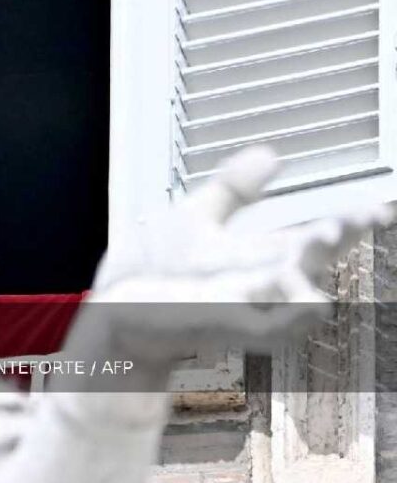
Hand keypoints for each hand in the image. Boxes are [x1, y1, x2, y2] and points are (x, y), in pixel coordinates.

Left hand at [65, 146, 393, 389]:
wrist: (112, 314)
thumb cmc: (152, 275)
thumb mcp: (196, 219)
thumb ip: (234, 190)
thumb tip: (271, 154)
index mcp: (256, 258)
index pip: (312, 238)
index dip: (350, 224)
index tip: (379, 207)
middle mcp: (258, 284)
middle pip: (312, 261)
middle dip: (341, 237)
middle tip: (362, 214)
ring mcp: (243, 308)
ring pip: (295, 291)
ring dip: (313, 265)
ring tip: (329, 232)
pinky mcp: (222, 328)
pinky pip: (266, 326)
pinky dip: (285, 312)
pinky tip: (305, 294)